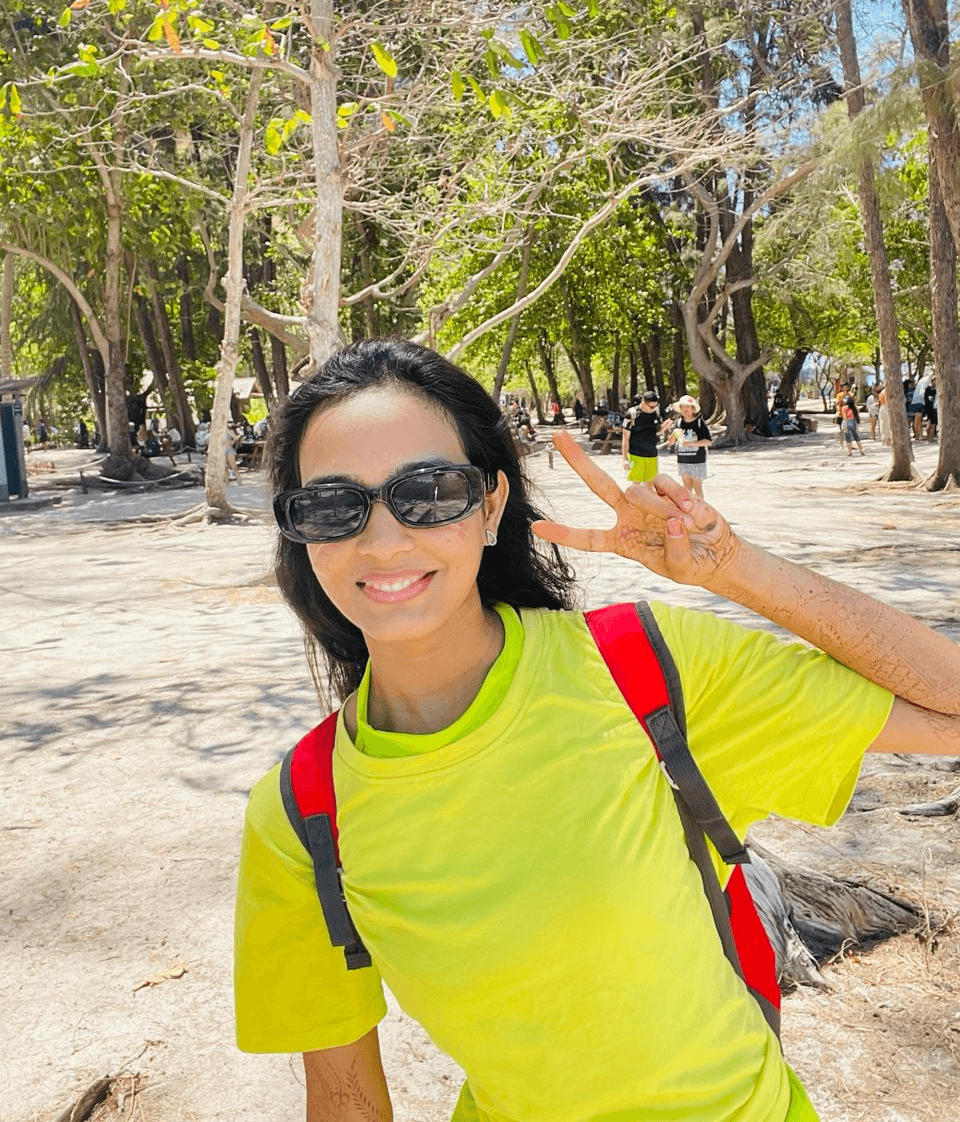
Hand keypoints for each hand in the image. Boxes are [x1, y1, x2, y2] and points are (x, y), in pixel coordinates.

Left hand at [532, 431, 739, 586]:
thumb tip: (673, 523)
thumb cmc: (692, 565)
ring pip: (638, 489)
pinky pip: (664, 483)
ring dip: (659, 506)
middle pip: (598, 484)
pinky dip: (677, 496)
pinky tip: (690, 510)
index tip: (536, 526)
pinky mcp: (668, 489)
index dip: (563, 534)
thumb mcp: (681, 570)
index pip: (587, 538)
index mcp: (621, 540)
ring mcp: (647, 500)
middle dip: (578, 461)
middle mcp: (628, 516)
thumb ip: (674, 551)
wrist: (716, 552)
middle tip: (558, 437)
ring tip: (683, 522)